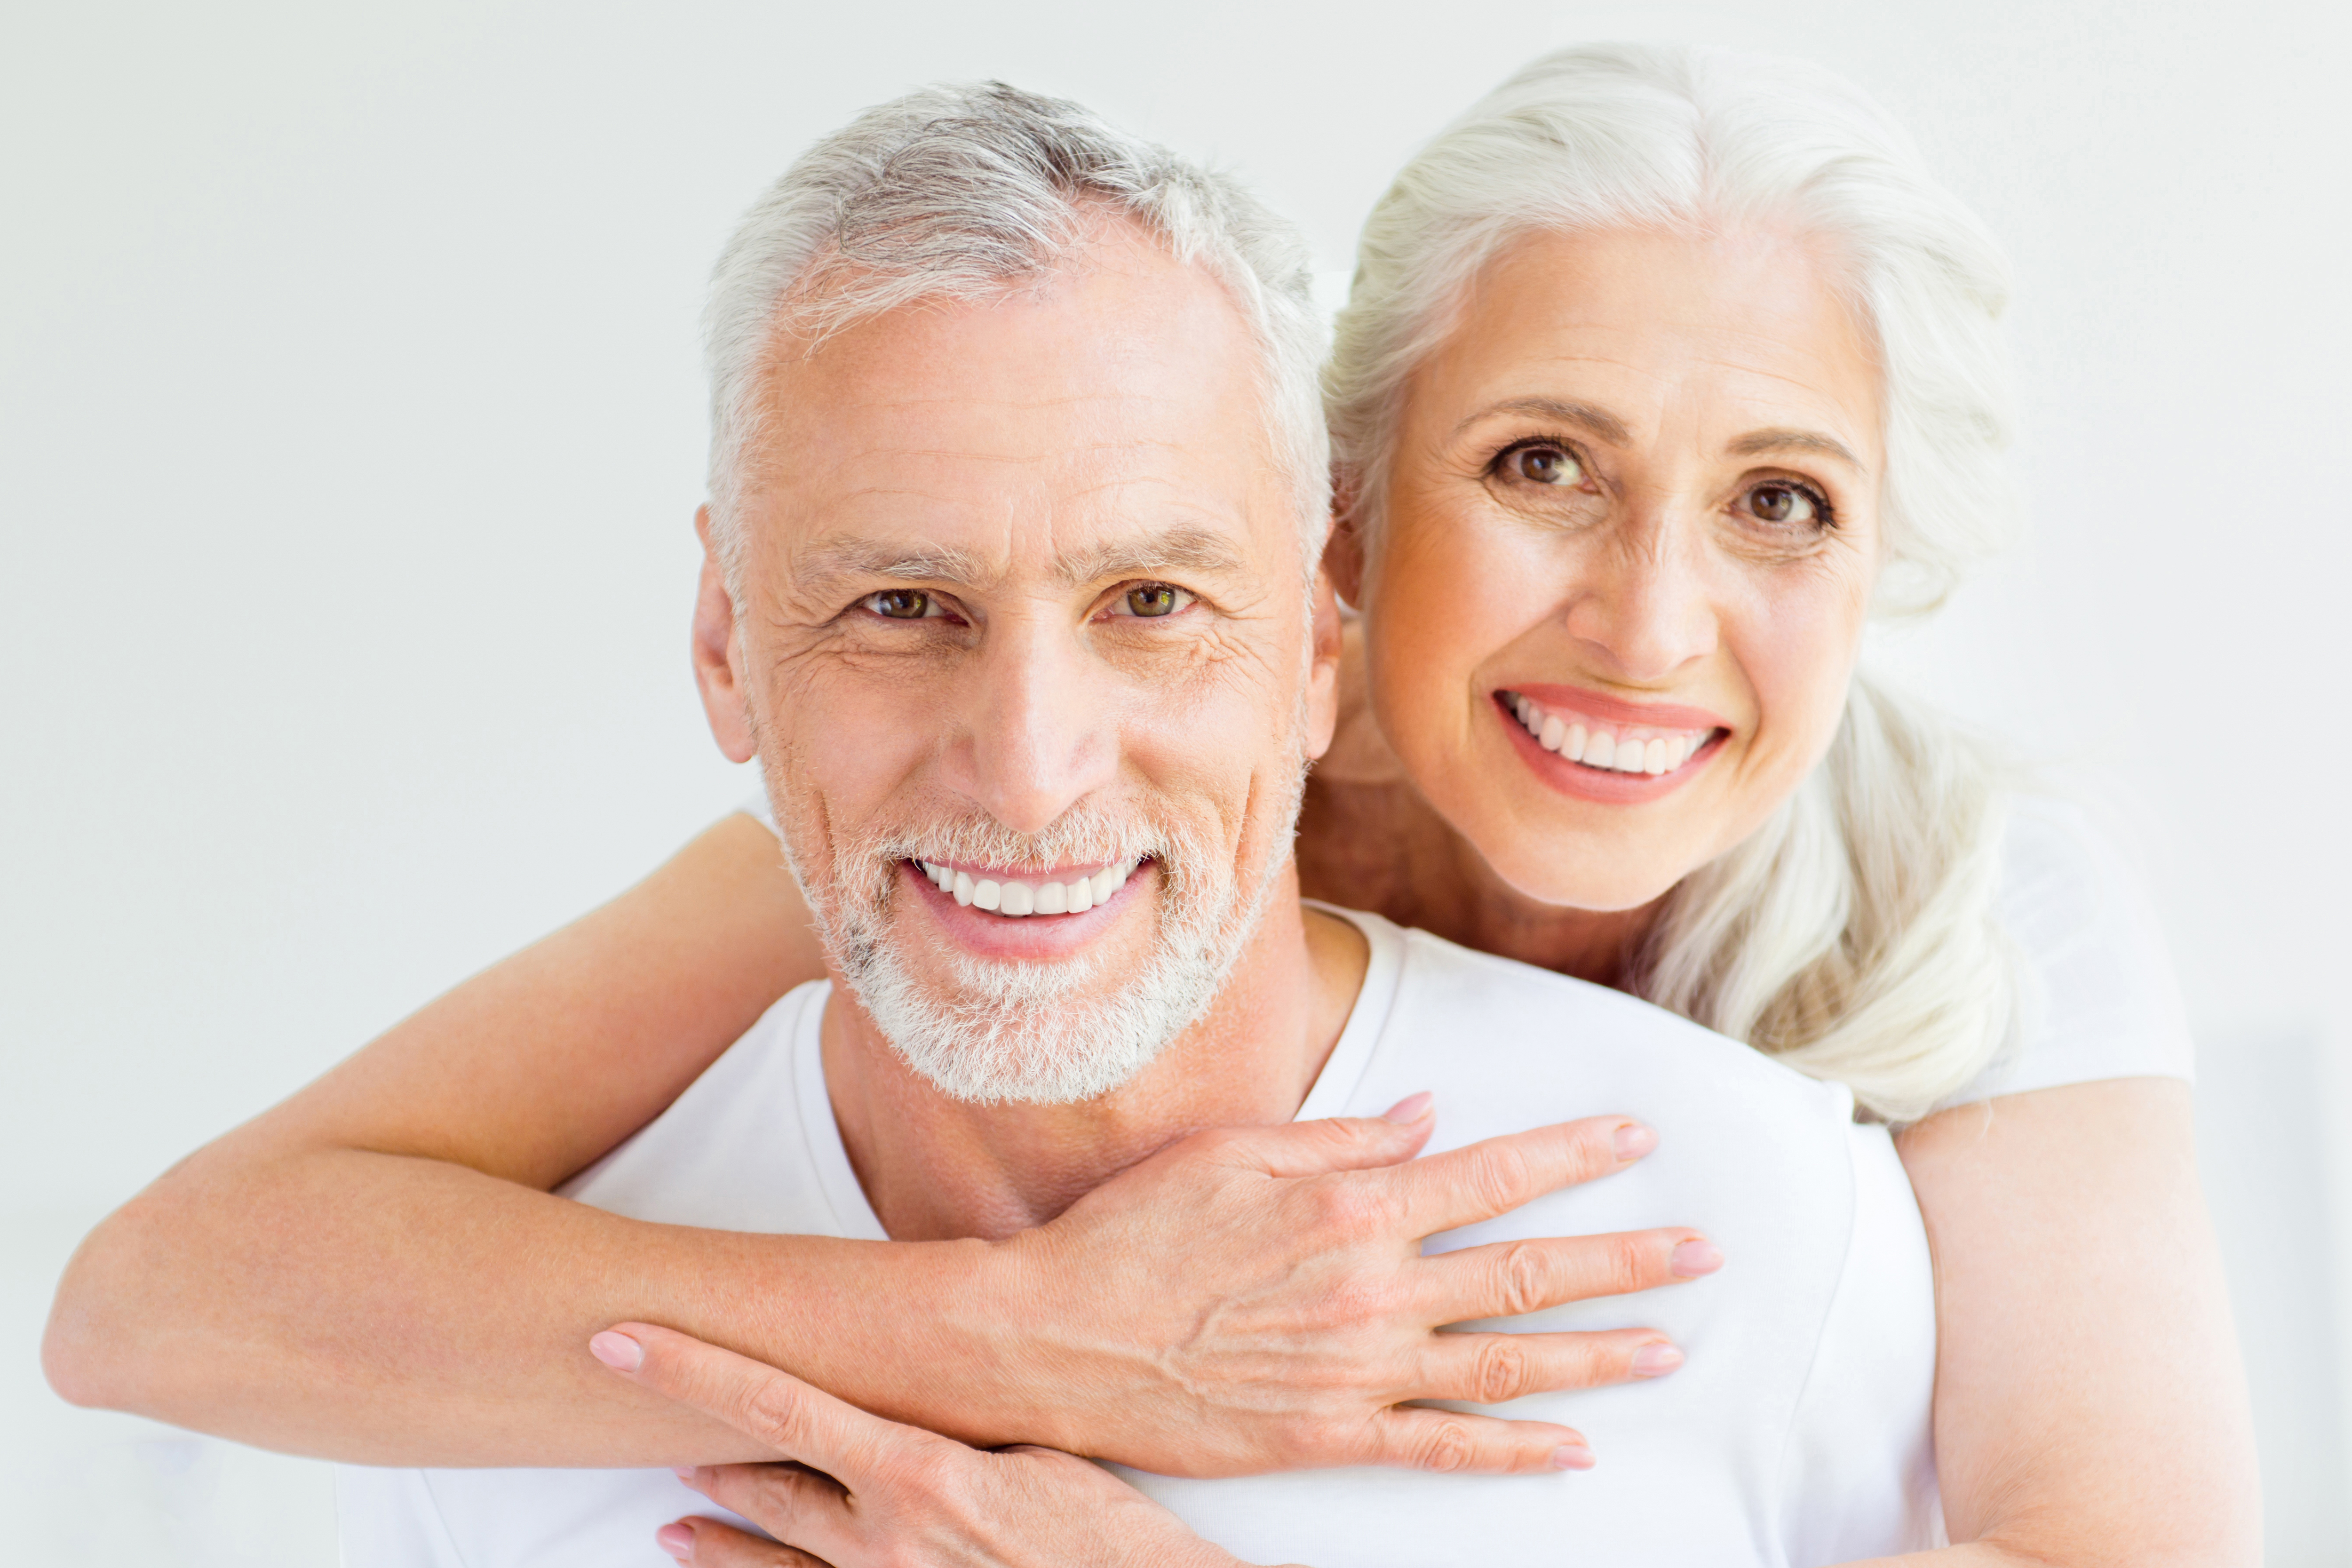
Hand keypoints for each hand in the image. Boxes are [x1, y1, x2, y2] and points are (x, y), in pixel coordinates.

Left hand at [593, 1322, 1286, 1567]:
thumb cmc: (1108, 1533)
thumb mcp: (1036, 1451)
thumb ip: (961, 1422)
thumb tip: (917, 1392)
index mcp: (918, 1470)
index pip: (777, 1403)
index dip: (692, 1368)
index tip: (625, 1338)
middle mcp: (885, 1537)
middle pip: (764, 1482)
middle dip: (700, 1449)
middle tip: (641, 1414)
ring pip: (774, 1559)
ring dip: (717, 1539)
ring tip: (671, 1525)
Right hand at [982, 1096, 1719, 1475]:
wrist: (1056, 1336)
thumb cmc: (1134, 1231)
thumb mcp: (1234, 1152)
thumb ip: (1341, 1136)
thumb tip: (1429, 1119)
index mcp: (1352, 1205)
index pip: (1494, 1173)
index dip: (1574, 1155)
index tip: (1638, 1138)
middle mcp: (1374, 1287)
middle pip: (1528, 1270)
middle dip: (1627, 1260)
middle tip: (1704, 1252)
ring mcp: (1358, 1369)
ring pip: (1509, 1363)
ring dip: (1598, 1355)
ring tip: (1670, 1347)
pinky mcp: (1330, 1435)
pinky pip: (1445, 1447)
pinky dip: (1516, 1451)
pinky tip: (1575, 1450)